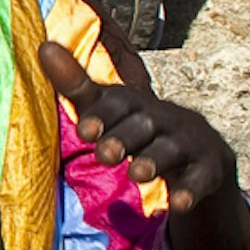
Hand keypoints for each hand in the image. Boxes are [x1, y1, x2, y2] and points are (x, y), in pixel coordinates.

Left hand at [34, 37, 239, 205]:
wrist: (197, 148)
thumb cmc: (136, 125)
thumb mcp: (107, 106)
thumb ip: (76, 84)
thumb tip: (44, 46)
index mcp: (132, 103)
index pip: (117, 103)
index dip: (102, 115)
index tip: (84, 130)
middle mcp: (160, 117)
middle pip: (143, 125)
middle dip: (124, 138)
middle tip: (105, 154)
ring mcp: (186, 142)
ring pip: (170, 149)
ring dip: (154, 161)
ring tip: (138, 175)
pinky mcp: (206, 168)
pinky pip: (200, 179)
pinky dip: (190, 190)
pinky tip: (178, 203)